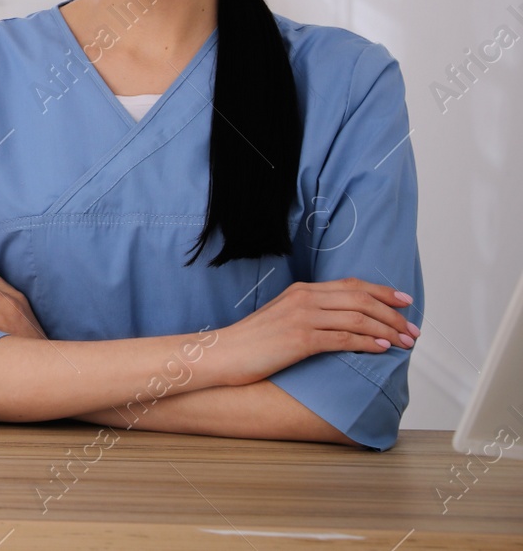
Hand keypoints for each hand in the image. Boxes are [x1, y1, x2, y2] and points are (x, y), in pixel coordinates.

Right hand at [214, 278, 418, 386]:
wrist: (223, 353)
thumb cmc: (252, 342)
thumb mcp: (283, 318)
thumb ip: (310, 313)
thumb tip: (341, 323)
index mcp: (301, 290)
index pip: (352, 285)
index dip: (383, 292)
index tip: (405, 303)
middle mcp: (304, 298)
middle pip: (361, 299)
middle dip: (393, 314)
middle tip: (413, 330)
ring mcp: (302, 317)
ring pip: (358, 318)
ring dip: (387, 331)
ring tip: (405, 343)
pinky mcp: (300, 339)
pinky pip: (343, 338)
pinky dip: (367, 342)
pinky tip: (382, 349)